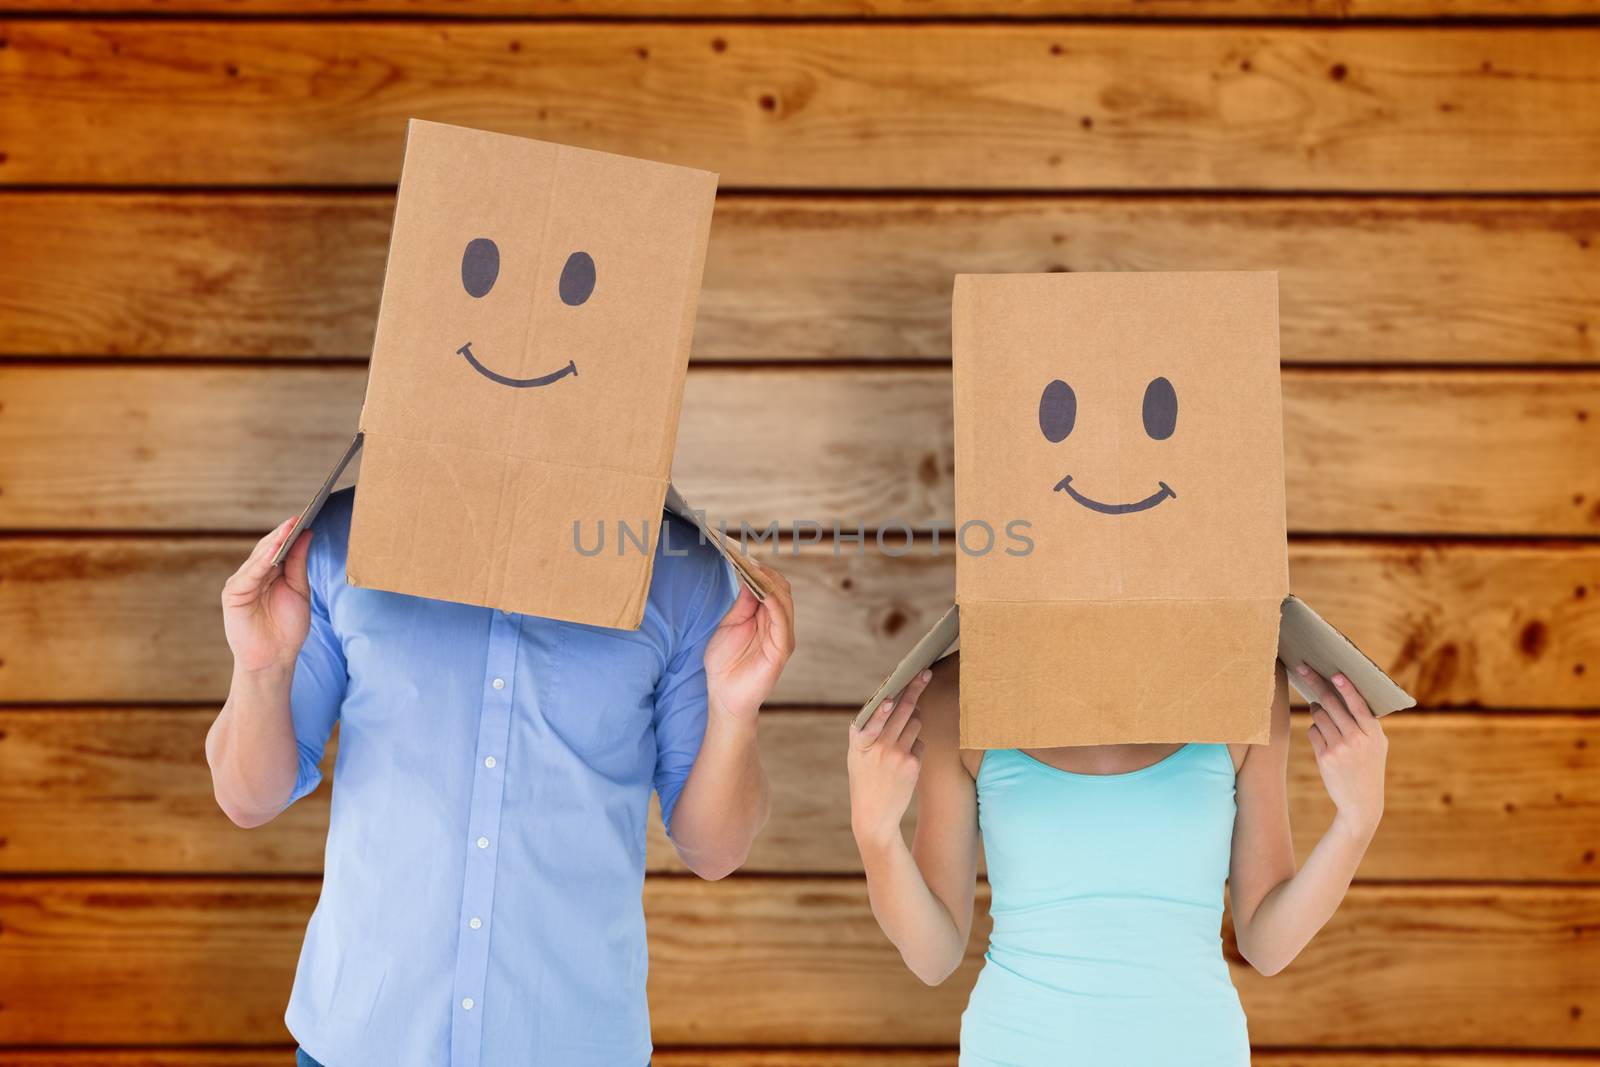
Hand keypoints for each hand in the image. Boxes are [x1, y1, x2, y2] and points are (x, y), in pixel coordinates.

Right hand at [222, 517, 312, 677]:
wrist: (274, 658)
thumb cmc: (287, 628)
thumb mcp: (299, 590)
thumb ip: (298, 563)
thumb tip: (306, 534)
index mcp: (269, 573)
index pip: (278, 548)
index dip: (290, 533)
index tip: (305, 517)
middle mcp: (253, 575)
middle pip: (267, 549)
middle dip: (282, 534)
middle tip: (298, 518)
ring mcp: (241, 583)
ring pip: (258, 558)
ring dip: (273, 543)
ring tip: (288, 529)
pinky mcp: (233, 594)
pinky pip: (249, 575)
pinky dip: (261, 563)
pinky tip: (273, 552)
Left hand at [704, 561, 795, 724]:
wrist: (724, 696)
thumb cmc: (725, 664)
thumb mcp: (730, 624)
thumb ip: (743, 603)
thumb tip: (749, 577)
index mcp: (766, 618)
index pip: (771, 587)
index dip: (760, 572)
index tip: (742, 557)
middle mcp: (778, 625)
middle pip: (781, 590)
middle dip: (765, 573)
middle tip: (746, 559)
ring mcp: (782, 636)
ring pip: (784, 601)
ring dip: (770, 583)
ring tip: (753, 569)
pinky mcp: (782, 649)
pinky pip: (782, 620)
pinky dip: (773, 602)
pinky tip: (762, 591)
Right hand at [848, 669, 932, 849]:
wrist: (873, 815)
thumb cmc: (865, 780)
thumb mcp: (856, 755)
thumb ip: (869, 731)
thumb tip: (894, 704)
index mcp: (859, 740)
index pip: (874, 714)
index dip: (885, 702)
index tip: (893, 691)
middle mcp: (877, 745)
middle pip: (902, 710)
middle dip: (915, 689)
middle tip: (925, 673)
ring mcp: (896, 754)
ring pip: (915, 723)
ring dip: (914, 721)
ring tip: (902, 735)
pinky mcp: (912, 764)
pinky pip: (920, 743)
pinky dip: (916, 747)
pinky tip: (904, 761)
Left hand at [1294, 662, 1387, 838]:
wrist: (1362, 803)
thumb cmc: (1369, 768)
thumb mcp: (1377, 746)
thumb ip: (1366, 723)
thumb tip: (1347, 695)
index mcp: (1373, 734)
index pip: (1358, 705)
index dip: (1346, 688)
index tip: (1335, 674)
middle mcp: (1356, 739)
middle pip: (1331, 704)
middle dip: (1315, 683)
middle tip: (1303, 668)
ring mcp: (1339, 748)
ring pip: (1318, 716)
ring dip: (1317, 711)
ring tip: (1324, 716)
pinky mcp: (1325, 757)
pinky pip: (1313, 731)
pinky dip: (1315, 730)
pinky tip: (1325, 739)